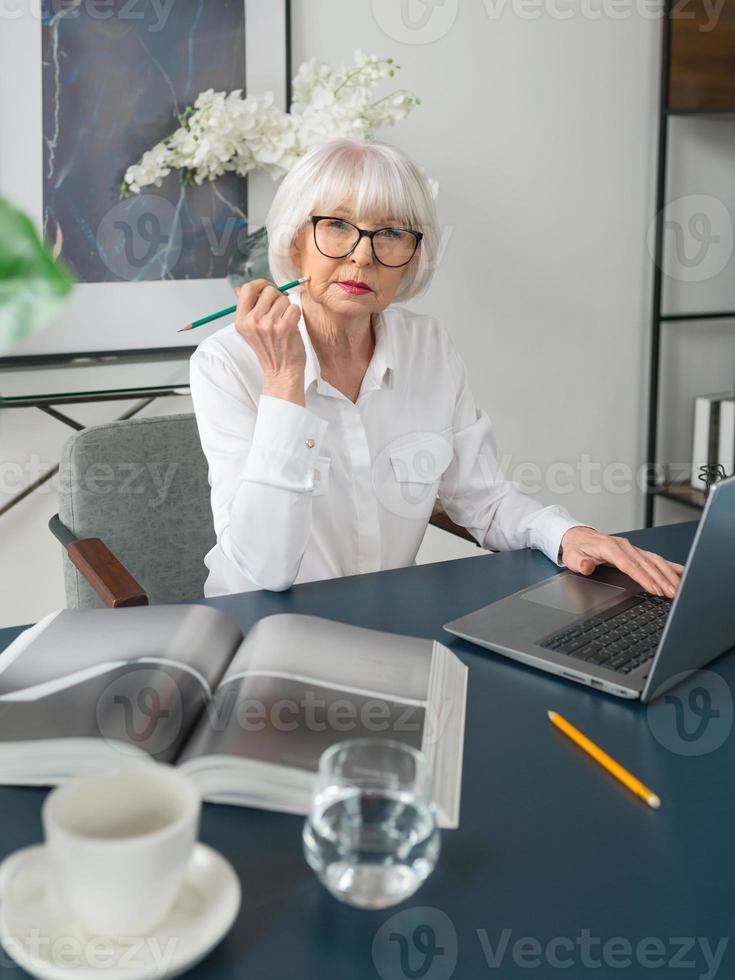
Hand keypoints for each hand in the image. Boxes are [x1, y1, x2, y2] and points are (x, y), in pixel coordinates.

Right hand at [234, 280, 305, 403]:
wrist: (281, 372)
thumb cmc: (269, 350)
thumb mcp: (250, 329)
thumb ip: (247, 308)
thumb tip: (239, 289)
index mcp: (241, 320)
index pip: (248, 288)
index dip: (261, 284)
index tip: (268, 289)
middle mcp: (252, 321)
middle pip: (269, 291)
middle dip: (277, 298)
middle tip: (279, 313)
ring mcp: (268, 324)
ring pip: (283, 299)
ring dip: (287, 308)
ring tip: (284, 323)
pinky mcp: (285, 327)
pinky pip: (294, 308)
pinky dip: (296, 315)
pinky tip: (291, 326)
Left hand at [558, 526, 684, 598]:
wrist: (578, 537)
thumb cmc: (577, 549)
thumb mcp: (573, 557)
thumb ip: (581, 563)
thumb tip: (587, 565)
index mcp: (609, 547)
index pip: (630, 565)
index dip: (643, 577)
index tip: (655, 589)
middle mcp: (624, 546)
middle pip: (646, 564)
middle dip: (661, 580)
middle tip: (673, 594)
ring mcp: (632, 548)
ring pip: (655, 561)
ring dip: (668, 575)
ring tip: (679, 589)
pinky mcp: (636, 552)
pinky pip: (656, 558)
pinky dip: (670, 566)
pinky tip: (682, 573)